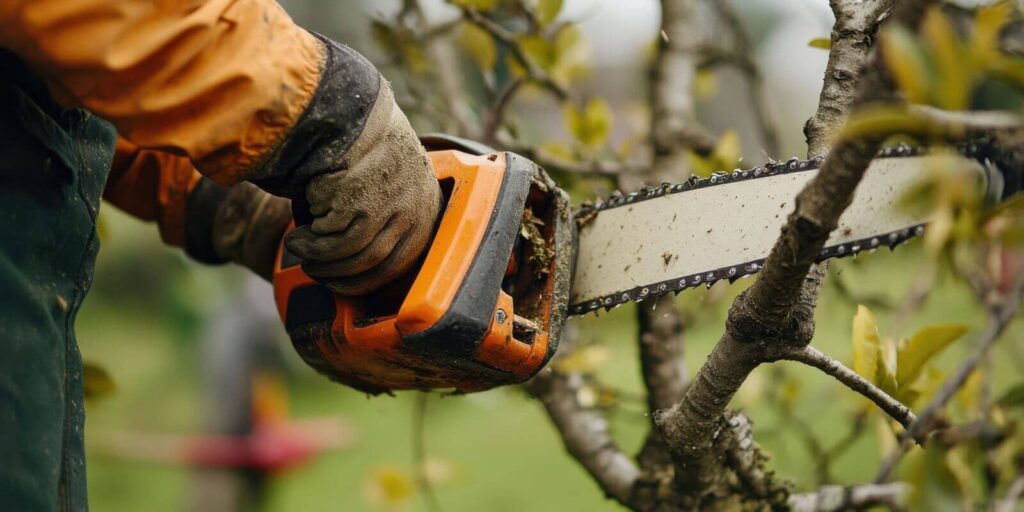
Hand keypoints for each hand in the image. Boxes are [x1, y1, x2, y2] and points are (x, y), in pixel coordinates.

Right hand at [283, 81, 441, 295]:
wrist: (347, 107)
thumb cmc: (361, 140)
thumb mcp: (391, 175)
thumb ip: (387, 209)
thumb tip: (367, 254)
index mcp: (428, 203)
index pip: (404, 260)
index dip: (369, 278)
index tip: (344, 281)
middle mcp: (416, 209)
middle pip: (377, 262)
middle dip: (342, 275)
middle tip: (316, 270)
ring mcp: (390, 208)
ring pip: (354, 254)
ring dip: (321, 259)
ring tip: (300, 249)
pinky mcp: (361, 204)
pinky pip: (333, 239)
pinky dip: (312, 244)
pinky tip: (298, 237)